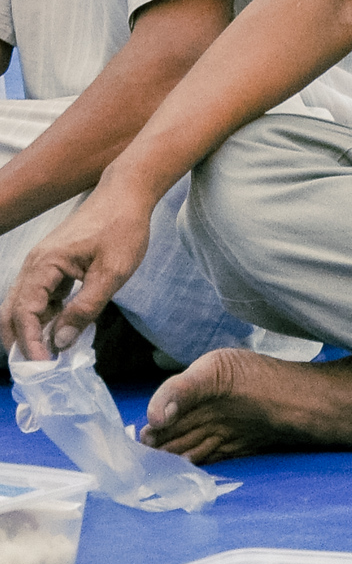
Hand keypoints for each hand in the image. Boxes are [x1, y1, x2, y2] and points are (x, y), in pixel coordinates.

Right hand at [5, 187, 155, 359]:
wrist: (127, 195)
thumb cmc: (122, 229)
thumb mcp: (111, 274)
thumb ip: (85, 308)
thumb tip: (60, 341)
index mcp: (44, 264)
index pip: (24, 312)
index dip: (29, 342)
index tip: (42, 366)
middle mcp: (34, 264)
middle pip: (13, 311)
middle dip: (20, 341)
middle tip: (36, 368)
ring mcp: (41, 264)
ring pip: (25, 305)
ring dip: (32, 330)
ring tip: (48, 357)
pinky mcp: (53, 265)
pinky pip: (40, 296)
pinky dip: (44, 316)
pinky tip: (59, 332)